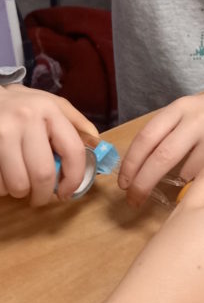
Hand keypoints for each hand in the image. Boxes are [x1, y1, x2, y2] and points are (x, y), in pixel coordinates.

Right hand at [0, 84, 98, 205]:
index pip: (73, 151)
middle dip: (43, 195)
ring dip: (20, 191)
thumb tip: (96, 143)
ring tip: (19, 182)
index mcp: (49, 110)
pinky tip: (4, 174)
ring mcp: (2, 132)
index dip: (74, 179)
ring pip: (17, 184)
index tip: (66, 192)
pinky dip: (2, 187)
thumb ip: (75, 123)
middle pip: (43, 174)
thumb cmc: (21, 105)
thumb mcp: (51, 104)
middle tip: (40, 197)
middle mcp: (26, 119)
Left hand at [118, 89, 203, 206]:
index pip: (146, 137)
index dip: (131, 164)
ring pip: (185, 173)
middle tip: (134, 199)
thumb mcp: (186, 112)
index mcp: (179, 108)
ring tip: (178, 181)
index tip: (124, 183)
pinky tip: (201, 177)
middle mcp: (196, 120)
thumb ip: (164, 132)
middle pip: (161, 157)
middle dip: (143, 183)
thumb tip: (135, 168)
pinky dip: (197, 183)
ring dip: (176, 183)